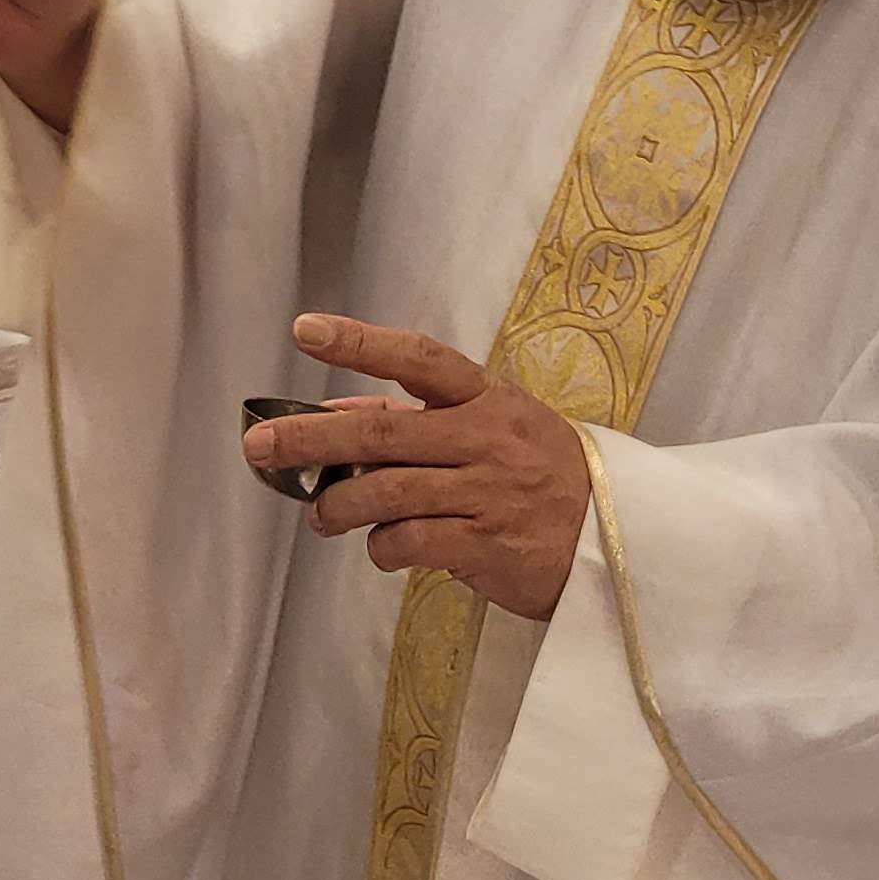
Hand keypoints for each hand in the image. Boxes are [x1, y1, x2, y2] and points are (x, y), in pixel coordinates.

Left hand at [242, 314, 589, 621]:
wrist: (618, 543)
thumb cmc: (543, 476)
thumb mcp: (494, 431)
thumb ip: (423, 421)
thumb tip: (342, 410)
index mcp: (488, 398)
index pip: (418, 359)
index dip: (360, 342)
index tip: (304, 331)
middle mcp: (486, 439)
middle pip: (382, 430)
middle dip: (311, 438)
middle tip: (259, 446)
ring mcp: (487, 493)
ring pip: (386, 492)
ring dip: (339, 506)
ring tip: (322, 516)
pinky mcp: (487, 547)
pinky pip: (410, 542)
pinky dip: (382, 547)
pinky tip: (381, 549)